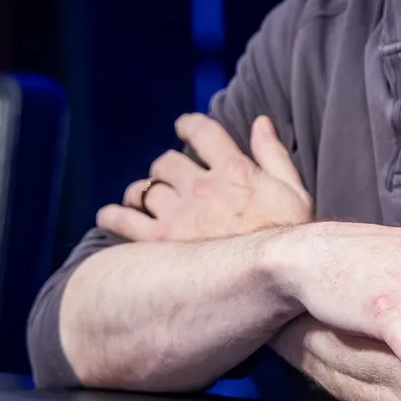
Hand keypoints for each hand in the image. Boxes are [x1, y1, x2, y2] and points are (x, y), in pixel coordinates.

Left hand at [98, 113, 311, 241]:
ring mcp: (180, 214)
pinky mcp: (162, 242)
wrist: (278, 277)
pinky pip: (126, 222)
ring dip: (140, 190)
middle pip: (168, 162)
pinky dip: (113, 216)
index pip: (203, 132)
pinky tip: (107, 217)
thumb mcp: (293, 191)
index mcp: (233, 169)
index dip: (189, 125)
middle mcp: (202, 186)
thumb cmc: (291, 238)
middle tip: (166, 176)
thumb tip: (260, 122)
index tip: (182, 126)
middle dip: (165, 165)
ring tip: (140, 197)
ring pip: (145, 188)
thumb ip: (273, 154)